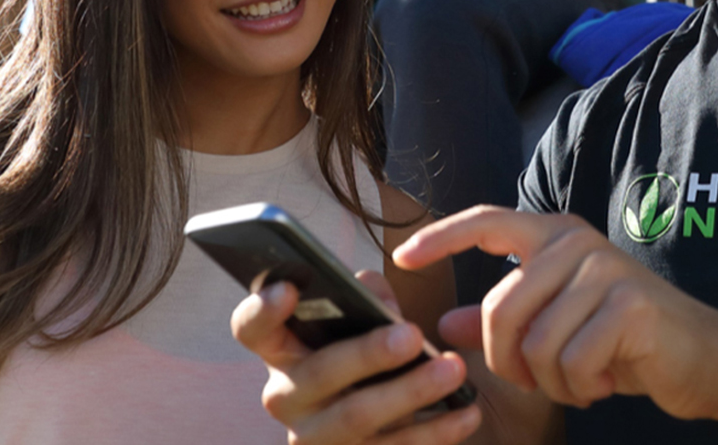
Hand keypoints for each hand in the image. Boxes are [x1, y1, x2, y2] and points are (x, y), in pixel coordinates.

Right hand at [231, 268, 481, 444]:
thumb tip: (374, 292)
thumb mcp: (364, 322)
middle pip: (319, 374)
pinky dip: (433, 432)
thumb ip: (369, 297)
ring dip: (410, 394)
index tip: (290, 288)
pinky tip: (466, 412)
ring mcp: (313, 440)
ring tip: (454, 371)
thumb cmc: (371, 355)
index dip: (262, 308)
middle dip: (368, 353)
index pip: (252, 327)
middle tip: (414, 335)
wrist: (380, 428)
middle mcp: (287, 397)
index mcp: (283, 349)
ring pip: (356, 418)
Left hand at [394, 205, 717, 422]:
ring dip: (552, 382)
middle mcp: (576, 240)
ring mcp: (603, 268)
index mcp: (555, 234)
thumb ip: (501, 322)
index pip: (487, 222)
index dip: (441, 236)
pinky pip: (570, 363)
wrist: (700, 359)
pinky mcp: (628, 304)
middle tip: (544, 378)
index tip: (399, 257)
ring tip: (584, 375)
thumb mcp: (555, 328)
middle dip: (509, 362)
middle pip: (498, 310)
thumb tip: (442, 325)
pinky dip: (581, 388)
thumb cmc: (622, 342)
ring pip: (533, 345)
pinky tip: (607, 380)